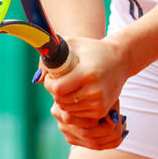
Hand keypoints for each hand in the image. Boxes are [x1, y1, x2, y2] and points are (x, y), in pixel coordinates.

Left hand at [37, 36, 129, 150]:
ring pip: (68, 109)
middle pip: (61, 100)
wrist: (120, 60)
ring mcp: (99, 103)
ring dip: (64, 100)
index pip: (57, 88)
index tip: (52, 77)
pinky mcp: (101, 111)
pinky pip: (78, 114)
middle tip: (60, 81)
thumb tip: (37, 79)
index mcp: (86, 73)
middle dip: (55, 92)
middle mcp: (94, 90)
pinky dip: (74, 106)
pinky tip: (78, 94)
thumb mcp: (72, 44)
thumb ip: (51, 59)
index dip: (49, 83)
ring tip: (70, 87)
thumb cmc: (92, 50)